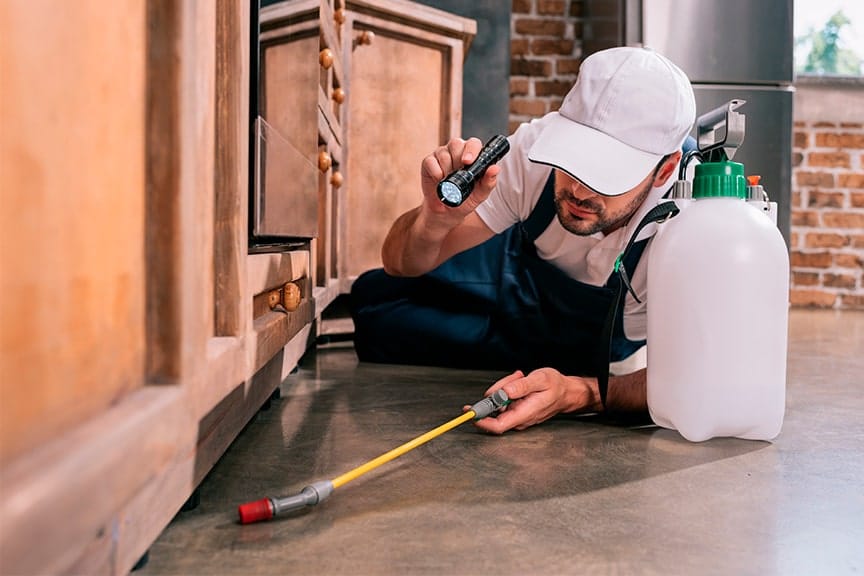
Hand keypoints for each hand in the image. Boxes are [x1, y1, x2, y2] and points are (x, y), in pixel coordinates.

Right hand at [420, 137, 500, 219]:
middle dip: (457, 158)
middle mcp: (457, 151)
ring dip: (446, 169)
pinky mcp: (428, 162)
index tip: (468, 162)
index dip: (471, 150)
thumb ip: (489, 182)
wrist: (446, 213)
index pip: (473, 143)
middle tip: (457, 172)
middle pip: (456, 143)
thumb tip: (495, 168)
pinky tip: (439, 180)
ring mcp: (442, 155)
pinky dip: (435, 172)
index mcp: (472, 155)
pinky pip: (430, 161)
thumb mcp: (480, 194)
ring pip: (443, 153)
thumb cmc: (465, 199)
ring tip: (449, 182)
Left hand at [472, 368, 601, 433]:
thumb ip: (520, 386)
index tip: (471, 411)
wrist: (566, 393)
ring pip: (499, 403)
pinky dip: (507, 389)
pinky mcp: (516, 411)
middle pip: (495, 410)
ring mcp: (517, 416)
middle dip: (497, 392)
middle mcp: (519, 419)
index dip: (481, 421)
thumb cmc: (555, 386)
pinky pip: (504, 400)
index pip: (498, 426)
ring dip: (504, 388)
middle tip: (513, 378)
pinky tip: (519, 382)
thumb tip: (502, 392)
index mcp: (524, 414)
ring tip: (521, 378)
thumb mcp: (540, 379)